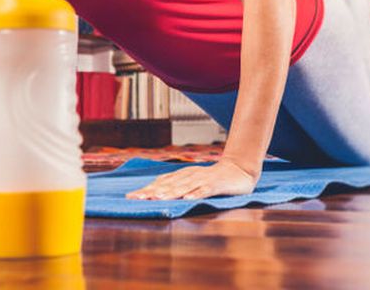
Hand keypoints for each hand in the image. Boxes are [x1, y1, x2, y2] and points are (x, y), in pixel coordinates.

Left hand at [125, 158, 258, 200]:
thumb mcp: (191, 181)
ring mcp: (202, 180)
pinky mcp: (216, 184)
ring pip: (184, 187)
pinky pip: (205, 190)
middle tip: (138, 199)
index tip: (131, 198)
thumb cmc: (211, 179)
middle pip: (168, 185)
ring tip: (159, 198)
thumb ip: (175, 186)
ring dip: (171, 193)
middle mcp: (189, 176)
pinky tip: (188, 199)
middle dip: (153, 192)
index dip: (146, 190)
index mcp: (182, 176)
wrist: (238, 170)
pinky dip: (196, 194)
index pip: (160, 183)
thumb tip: (153, 193)